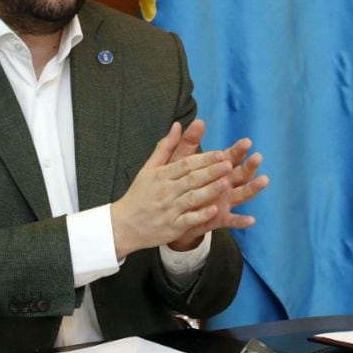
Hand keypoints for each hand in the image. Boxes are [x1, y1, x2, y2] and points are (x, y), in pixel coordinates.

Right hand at [109, 122, 268, 257]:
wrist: (123, 225)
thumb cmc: (139, 194)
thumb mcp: (148, 169)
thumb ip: (165, 147)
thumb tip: (178, 125)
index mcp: (161, 175)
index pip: (186, 164)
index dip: (204, 159)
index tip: (221, 154)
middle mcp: (165, 191)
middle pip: (191, 179)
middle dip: (211, 172)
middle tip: (229, 165)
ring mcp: (169, 210)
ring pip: (192, 198)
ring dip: (210, 191)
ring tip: (227, 183)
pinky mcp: (171, 228)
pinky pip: (188, 220)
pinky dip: (200, 215)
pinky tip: (214, 210)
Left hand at [167, 135, 267, 250]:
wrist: (168, 214)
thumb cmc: (176, 184)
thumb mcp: (179, 163)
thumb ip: (188, 143)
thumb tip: (197, 120)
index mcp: (215, 170)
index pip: (229, 157)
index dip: (237, 150)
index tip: (247, 142)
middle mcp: (224, 185)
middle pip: (240, 174)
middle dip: (249, 166)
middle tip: (257, 157)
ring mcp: (223, 202)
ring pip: (241, 194)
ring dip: (253, 188)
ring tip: (264, 180)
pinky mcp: (218, 219)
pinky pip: (231, 220)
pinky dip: (241, 221)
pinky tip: (251, 220)